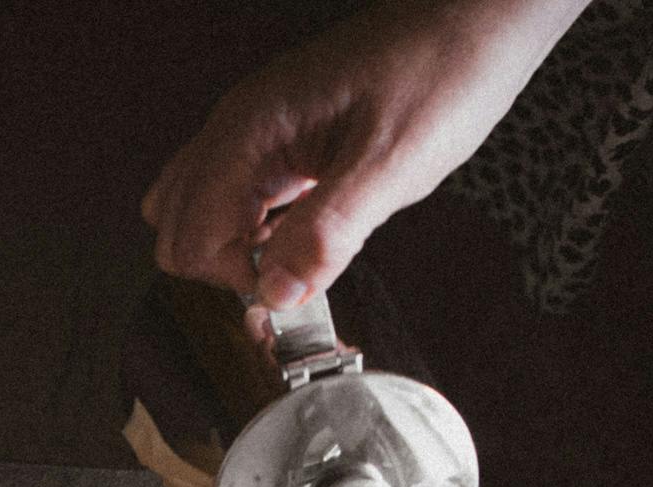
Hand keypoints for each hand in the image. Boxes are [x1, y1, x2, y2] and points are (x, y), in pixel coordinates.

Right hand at [142, 0, 586, 307]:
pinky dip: (259, 231)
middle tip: (294, 282)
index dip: (235, 278)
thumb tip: (275, 294)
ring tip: (300, 262)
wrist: (474, 24)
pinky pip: (240, 196)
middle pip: (178, 226)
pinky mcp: (284, 138)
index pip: (188, 235)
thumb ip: (326, 233)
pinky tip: (306, 238)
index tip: (293, 288)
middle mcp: (240, 128)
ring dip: (238, 252)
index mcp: (250, 130)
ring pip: (200, 211)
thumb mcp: (391, 166)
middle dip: (226, 270)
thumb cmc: (441, 75)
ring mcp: (258, 131)